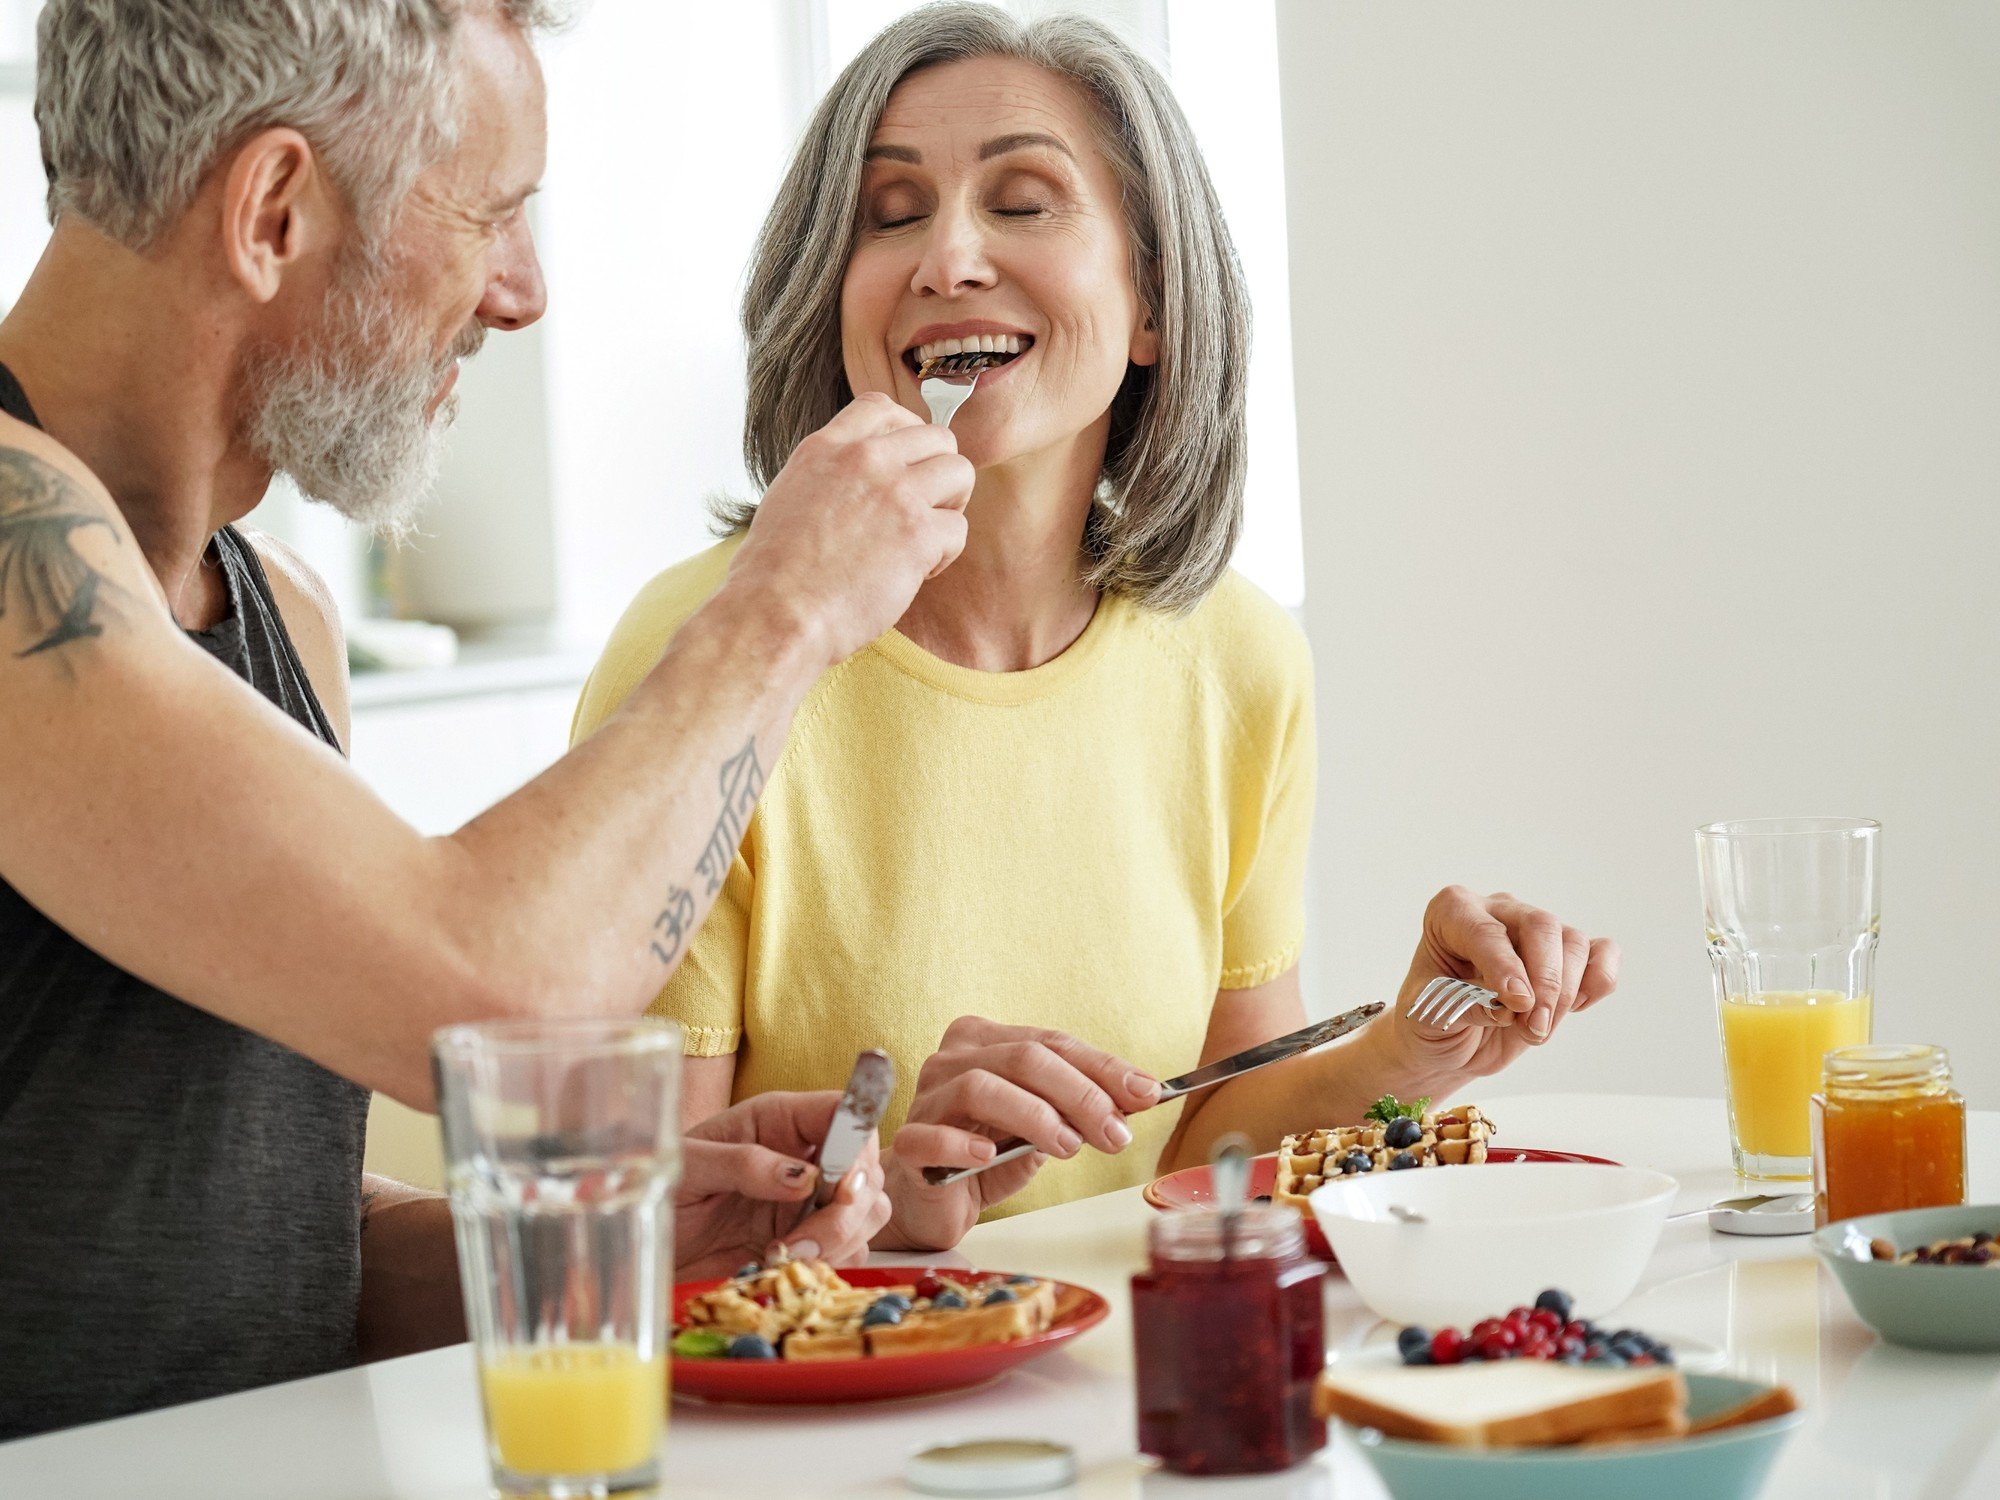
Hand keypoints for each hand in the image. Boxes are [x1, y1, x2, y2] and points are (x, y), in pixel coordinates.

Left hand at [674, 1091, 890, 1280]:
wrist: (646, 1235)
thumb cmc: (662, 1186)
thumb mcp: (691, 1166)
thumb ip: (745, 1164)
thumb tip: (803, 1178)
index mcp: (782, 1120)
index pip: (846, 1113)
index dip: (856, 1148)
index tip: (841, 1188)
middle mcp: (806, 1155)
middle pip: (867, 1171)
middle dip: (847, 1212)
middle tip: (802, 1242)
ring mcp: (810, 1199)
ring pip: (867, 1212)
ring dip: (840, 1240)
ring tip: (788, 1255)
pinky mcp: (807, 1238)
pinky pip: (849, 1249)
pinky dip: (831, 1262)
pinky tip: (788, 1266)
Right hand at [725, 392, 972, 666]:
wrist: (776, 614)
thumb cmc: (774, 575)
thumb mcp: (789, 498)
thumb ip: (829, 477)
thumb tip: (856, 486)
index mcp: (826, 448)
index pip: (881, 408)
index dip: (906, 432)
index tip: (906, 464)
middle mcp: (864, 460)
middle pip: (936, 437)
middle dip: (938, 473)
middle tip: (922, 511)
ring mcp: (895, 493)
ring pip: (960, 472)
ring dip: (950, 507)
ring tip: (924, 540)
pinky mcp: (918, 533)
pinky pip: (958, 528)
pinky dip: (944, 555)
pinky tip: (915, 574)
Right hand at [880, 1017, 1162, 1250]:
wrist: (931, 1200)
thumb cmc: (986, 1153)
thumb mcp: (1042, 1125)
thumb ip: (1076, 1106)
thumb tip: (1137, 1095)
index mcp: (985, 1041)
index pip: (1052, 1043)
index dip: (1103, 1067)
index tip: (1147, 1093)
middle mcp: (952, 1059)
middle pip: (1023, 1059)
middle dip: (1080, 1094)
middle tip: (1115, 1132)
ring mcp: (926, 1098)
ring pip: (981, 1087)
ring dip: (1035, 1116)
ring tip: (1068, 1147)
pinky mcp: (908, 1144)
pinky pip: (931, 1136)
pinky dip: (962, 1143)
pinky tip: (987, 1156)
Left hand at [1378, 886, 1620, 1086]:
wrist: (1448, 1039)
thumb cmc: (1431, 1016)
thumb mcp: (1429, 1013)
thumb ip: (1463, 1005)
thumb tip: (1506, 1007)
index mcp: (1452, 912)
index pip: (1485, 931)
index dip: (1505, 967)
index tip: (1518, 1002)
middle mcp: (1498, 910)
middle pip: (1541, 926)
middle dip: (1545, 981)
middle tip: (1534, 1026)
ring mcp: (1535, 929)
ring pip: (1573, 943)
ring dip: (1564, 994)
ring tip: (1535, 1031)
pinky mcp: (1566, 956)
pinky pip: (1603, 952)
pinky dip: (1599, 980)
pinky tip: (1576, 1008)